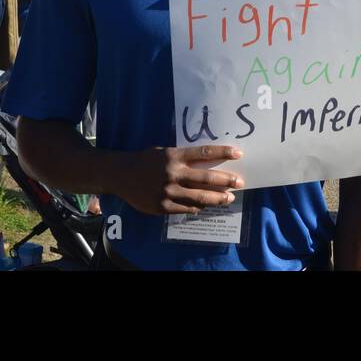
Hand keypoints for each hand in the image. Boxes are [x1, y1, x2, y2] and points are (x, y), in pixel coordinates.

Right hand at [116, 145, 244, 215]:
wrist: (121, 175)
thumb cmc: (146, 160)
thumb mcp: (164, 152)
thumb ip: (183, 158)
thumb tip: (207, 163)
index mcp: (174, 156)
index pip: (204, 153)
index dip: (223, 153)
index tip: (238, 154)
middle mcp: (173, 173)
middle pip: (206, 178)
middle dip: (226, 181)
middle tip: (239, 182)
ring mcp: (168, 191)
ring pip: (199, 197)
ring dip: (217, 198)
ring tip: (229, 198)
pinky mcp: (163, 206)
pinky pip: (186, 208)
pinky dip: (198, 207)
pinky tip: (206, 206)